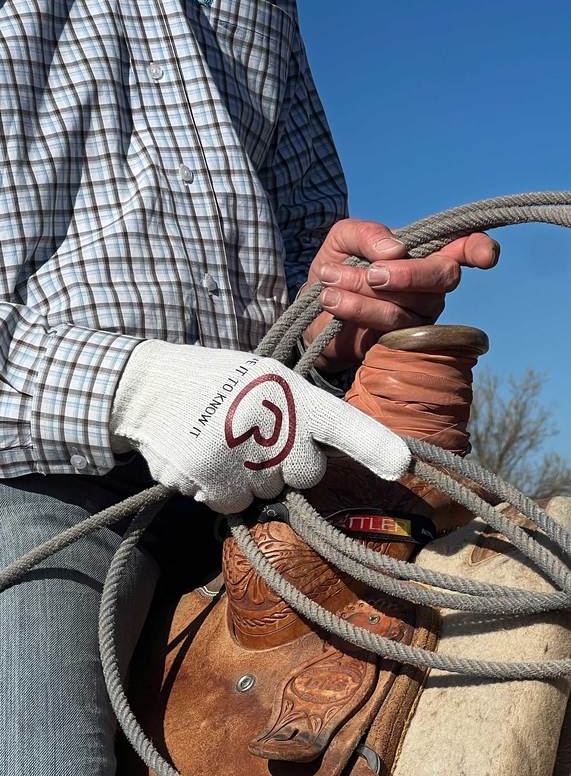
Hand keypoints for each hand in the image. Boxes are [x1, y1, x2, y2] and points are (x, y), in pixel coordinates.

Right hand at [110, 340, 410, 512]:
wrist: (147, 387)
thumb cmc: (217, 382)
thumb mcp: (266, 377)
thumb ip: (303, 412)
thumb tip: (332, 455)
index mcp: (287, 391)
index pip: (339, 422)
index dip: (374, 445)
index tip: (401, 465)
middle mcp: (266, 423)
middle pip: (306, 474)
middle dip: (289, 464)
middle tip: (256, 434)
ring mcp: (235, 455)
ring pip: (267, 493)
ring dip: (250, 478)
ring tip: (223, 442)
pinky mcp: (206, 479)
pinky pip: (233, 505)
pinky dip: (221, 490)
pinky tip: (205, 458)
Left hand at [302, 219, 499, 370]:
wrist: (312, 312)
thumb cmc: (336, 267)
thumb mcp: (343, 239)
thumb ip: (367, 234)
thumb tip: (395, 250)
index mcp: (424, 254)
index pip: (464, 248)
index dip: (480, 249)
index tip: (487, 256)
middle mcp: (430, 287)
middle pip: (444, 277)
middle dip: (409, 274)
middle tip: (371, 273)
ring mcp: (418, 316)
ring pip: (406, 304)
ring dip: (361, 289)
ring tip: (329, 281)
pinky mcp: (400, 342)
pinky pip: (388, 326)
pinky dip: (355, 308)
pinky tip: (331, 300)